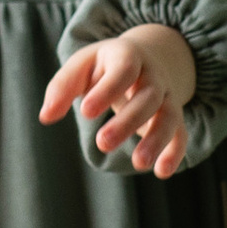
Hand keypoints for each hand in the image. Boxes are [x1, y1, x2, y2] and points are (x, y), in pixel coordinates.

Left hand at [39, 24, 196, 176]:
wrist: (142, 62)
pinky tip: (161, 172)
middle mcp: (152, 75)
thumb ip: (62, 88)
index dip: (107, 90)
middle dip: (128, 121)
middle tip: (102, 143)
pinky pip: (180, 134)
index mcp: (127, 56)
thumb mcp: (81, 67)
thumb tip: (46, 117)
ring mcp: (166, 96)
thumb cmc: (102, 68)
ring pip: (168, 116)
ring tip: (138, 163)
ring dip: (156, 140)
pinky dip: (175, 152)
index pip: (123, 69)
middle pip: (148, 96)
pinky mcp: (174, 117)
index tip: (85, 112)